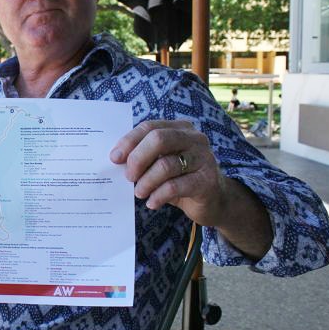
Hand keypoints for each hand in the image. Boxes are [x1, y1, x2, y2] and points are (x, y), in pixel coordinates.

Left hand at [109, 120, 226, 225]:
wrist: (214, 201)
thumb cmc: (181, 178)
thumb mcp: (162, 162)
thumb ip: (145, 156)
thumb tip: (116, 159)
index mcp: (180, 128)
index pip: (149, 127)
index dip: (129, 141)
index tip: (114, 158)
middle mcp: (195, 139)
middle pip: (158, 139)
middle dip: (137, 158)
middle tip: (128, 176)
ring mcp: (204, 159)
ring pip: (165, 165)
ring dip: (146, 182)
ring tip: (139, 192)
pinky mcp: (207, 181)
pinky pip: (175, 187)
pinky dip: (158, 196)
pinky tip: (152, 202)